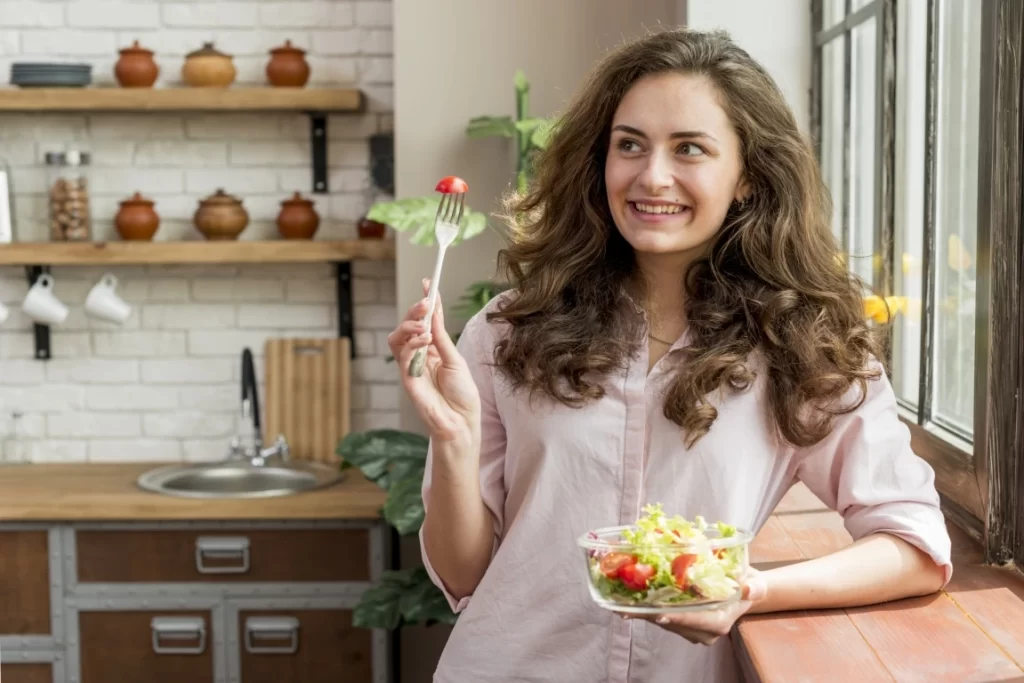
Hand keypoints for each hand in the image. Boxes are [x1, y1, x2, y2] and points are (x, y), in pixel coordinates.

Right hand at [388, 279, 480, 442]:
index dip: (425, 302)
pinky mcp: (407, 379)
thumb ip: (441, 337)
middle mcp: (419, 356)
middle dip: (414, 310)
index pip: (424, 321)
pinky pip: (402, 355)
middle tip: (425, 302)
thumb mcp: (454, 359)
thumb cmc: (461, 395)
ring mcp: (411, 366)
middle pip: (407, 326)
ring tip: (423, 325)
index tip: (428, 282)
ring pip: (397, 338)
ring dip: (408, 326)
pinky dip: (411, 343)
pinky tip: (424, 340)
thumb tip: (434, 311)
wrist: (461, 421)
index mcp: (432, 349)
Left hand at [624, 569, 766, 645]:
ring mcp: (690, 629)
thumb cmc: (748, 583)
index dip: (678, 618)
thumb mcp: (756, 583)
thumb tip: (749, 588)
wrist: (743, 589)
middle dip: (649, 615)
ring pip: (663, 621)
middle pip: (673, 623)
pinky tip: (624, 602)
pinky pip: (661, 616)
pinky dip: (644, 608)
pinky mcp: (680, 622)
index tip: (660, 614)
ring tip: (618, 604)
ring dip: (642, 612)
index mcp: (719, 623)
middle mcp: (702, 631)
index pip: (696, 622)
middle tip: (625, 610)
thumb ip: (754, 587)